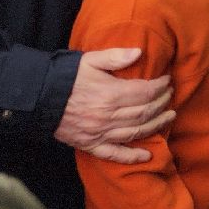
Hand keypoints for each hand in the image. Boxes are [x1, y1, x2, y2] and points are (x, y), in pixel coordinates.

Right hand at [54, 48, 174, 162]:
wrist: (38, 98)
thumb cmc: (66, 77)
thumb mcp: (91, 60)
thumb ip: (116, 57)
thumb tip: (139, 52)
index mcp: (111, 95)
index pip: (146, 93)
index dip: (160, 87)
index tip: (167, 81)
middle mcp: (108, 117)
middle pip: (144, 112)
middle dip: (162, 104)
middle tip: (170, 96)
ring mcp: (99, 133)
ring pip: (135, 132)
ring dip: (156, 125)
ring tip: (169, 117)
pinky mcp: (90, 145)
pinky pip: (114, 154)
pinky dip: (131, 156)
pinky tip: (147, 156)